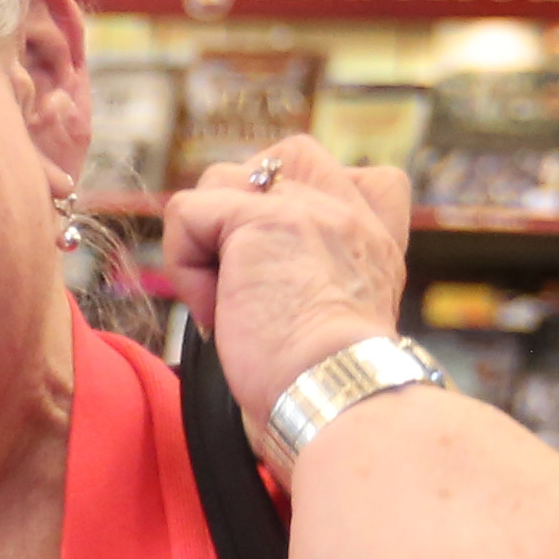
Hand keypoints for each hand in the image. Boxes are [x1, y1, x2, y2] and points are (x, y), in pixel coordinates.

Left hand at [157, 134, 413, 429]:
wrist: (338, 398)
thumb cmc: (324, 387)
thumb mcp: (336, 323)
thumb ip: (312, 278)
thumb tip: (245, 280)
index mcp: (373, 233)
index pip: (344, 175)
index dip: (296, 209)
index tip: (286, 273)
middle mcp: (349, 211)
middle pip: (279, 160)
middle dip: (240, 211)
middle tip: (243, 283)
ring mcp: (310, 207)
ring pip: (221, 181)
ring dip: (206, 245)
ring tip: (229, 305)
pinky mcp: (262, 220)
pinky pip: (188, 212)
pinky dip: (185, 267)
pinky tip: (214, 313)